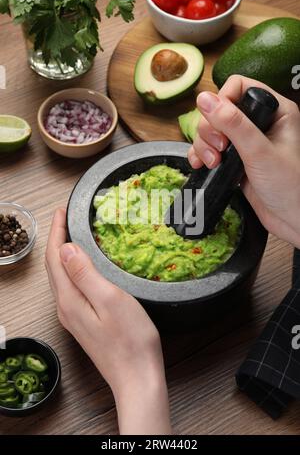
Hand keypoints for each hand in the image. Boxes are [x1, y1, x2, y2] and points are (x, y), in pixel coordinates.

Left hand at [45, 208, 171, 434]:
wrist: (137, 378)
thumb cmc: (130, 341)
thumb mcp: (110, 299)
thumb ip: (85, 273)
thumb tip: (66, 249)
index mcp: (70, 300)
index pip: (55, 258)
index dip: (57, 232)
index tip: (61, 211)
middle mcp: (66, 309)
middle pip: (54, 268)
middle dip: (57, 240)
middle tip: (64, 218)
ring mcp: (74, 318)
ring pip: (61, 279)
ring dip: (63, 255)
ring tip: (70, 236)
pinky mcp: (84, 324)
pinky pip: (71, 289)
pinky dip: (72, 271)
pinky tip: (82, 268)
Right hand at [188, 75, 299, 247]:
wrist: (293, 221)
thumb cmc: (289, 187)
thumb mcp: (259, 152)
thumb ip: (233, 124)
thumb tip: (204, 99)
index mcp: (274, 110)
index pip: (238, 87)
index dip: (222, 102)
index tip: (220, 125)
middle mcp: (259, 122)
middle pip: (218, 109)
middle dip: (210, 129)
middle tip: (219, 150)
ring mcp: (245, 142)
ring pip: (210, 130)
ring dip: (204, 145)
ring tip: (213, 163)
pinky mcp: (235, 160)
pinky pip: (209, 148)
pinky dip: (201, 155)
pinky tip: (201, 165)